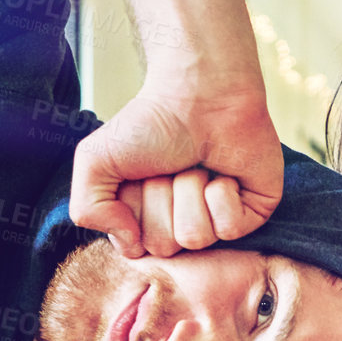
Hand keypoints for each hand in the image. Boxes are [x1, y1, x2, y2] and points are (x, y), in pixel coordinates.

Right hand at [71, 91, 282, 255]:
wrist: (199, 92)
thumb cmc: (151, 122)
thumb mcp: (94, 162)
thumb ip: (88, 210)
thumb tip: (128, 243)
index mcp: (147, 220)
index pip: (134, 247)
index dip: (132, 210)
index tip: (139, 175)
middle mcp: (182, 225)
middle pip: (164, 246)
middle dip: (161, 198)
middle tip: (169, 165)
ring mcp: (218, 221)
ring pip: (196, 237)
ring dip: (189, 191)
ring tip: (195, 163)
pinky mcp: (253, 213)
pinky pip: (229, 228)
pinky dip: (221, 194)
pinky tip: (222, 171)